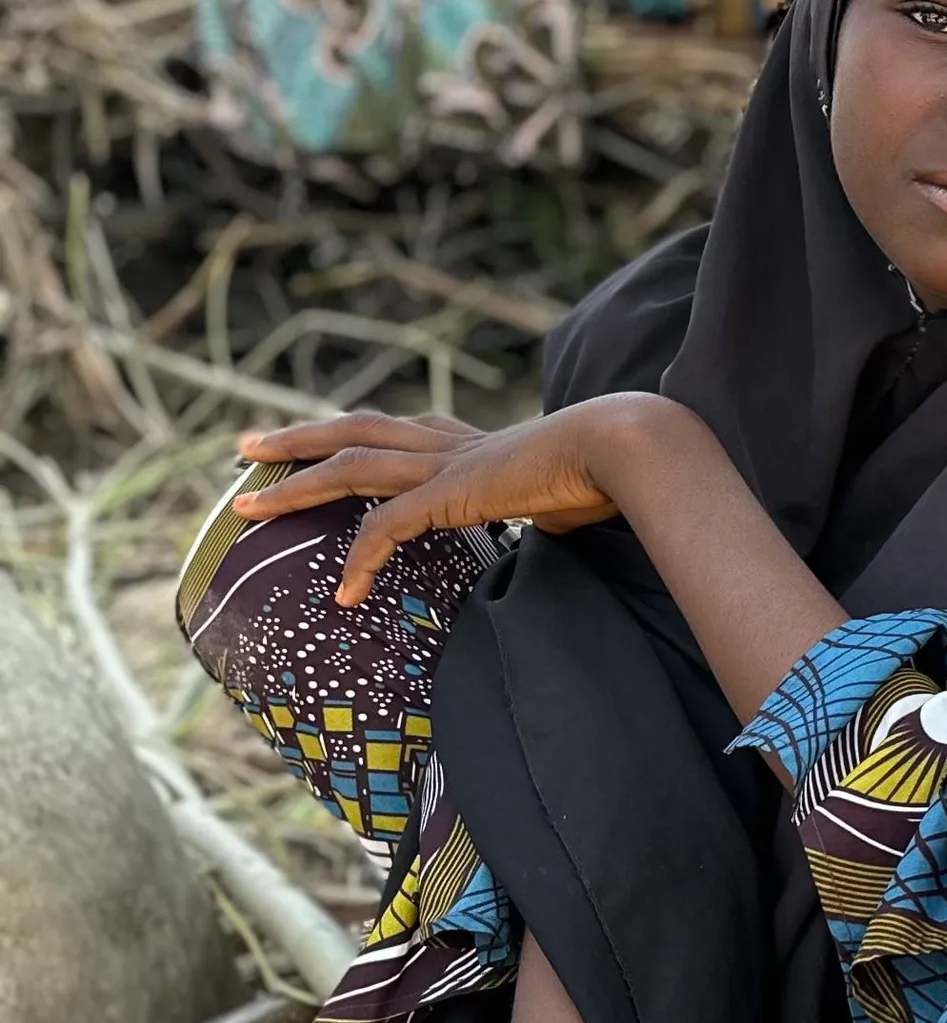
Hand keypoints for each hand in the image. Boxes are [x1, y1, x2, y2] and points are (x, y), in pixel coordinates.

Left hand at [232, 399, 680, 606]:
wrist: (623, 447)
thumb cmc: (612, 470)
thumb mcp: (569, 494)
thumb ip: (550, 507)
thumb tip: (566, 522)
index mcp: (477, 442)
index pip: (405, 430)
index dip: (362, 437)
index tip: (329, 442)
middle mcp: (451, 443)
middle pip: (356, 430)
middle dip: (300, 439)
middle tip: (250, 447)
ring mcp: (444, 464)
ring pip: (348, 465)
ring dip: (293, 484)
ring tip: (247, 500)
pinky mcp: (447, 492)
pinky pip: (385, 527)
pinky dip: (359, 559)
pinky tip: (342, 592)